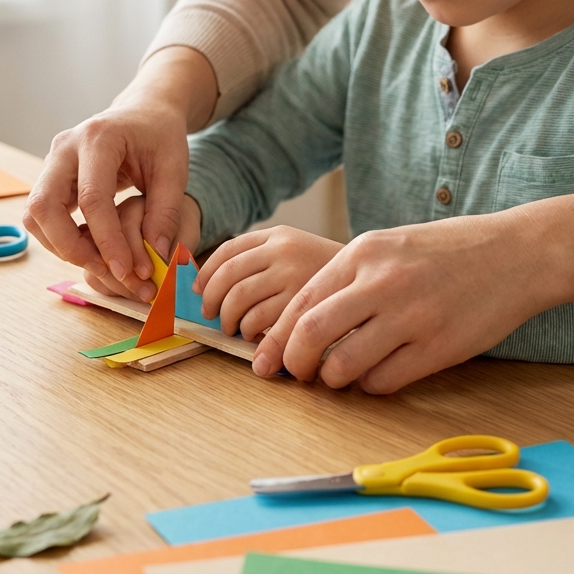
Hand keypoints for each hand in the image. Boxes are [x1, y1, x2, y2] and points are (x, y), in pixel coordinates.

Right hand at [23, 47, 216, 302]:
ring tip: (101, 264)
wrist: (143, 113)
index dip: (107, 241)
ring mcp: (51, 162)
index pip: (92, 199)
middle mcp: (64, 148)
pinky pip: (41, 216)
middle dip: (70, 248)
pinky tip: (91, 250)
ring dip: (61, 247)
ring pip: (34, 215)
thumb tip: (156, 255)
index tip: (128, 271)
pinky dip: (60, 239)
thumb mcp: (174, 169)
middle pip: (44, 206)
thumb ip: (166, 212)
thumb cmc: (160, 137)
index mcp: (98, 138)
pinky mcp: (50, 177)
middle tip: (106, 272)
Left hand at [194, 227, 342, 340]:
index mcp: (279, 235)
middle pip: (227, 276)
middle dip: (212, 301)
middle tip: (212, 316)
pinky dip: (249, 333)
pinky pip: (258, 320)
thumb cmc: (330, 276)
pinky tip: (257, 338)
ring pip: (238, 300)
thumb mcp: (298, 252)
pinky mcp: (301, 303)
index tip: (198, 291)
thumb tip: (207, 286)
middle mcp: (283, 250)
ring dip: (228, 320)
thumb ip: (263, 261)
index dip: (205, 274)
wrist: (375, 282)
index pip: (227, 251)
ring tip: (235, 330)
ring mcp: (293, 275)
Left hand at [250, 212, 556, 391]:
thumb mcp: (388, 247)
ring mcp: (412, 316)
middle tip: (298, 375)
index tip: (269, 359)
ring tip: (341, 375)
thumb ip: (346, 280)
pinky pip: (383, 381)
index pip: (299, 303)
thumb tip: (298, 325)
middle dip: (294, 364)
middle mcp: (382, 282)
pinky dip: (372, 386)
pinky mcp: (438, 347)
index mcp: (362, 253)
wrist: (517, 253)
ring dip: (334, 380)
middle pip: (310, 335)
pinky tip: (380, 374)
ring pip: (343, 366)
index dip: (278, 338)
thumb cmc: (448, 252)